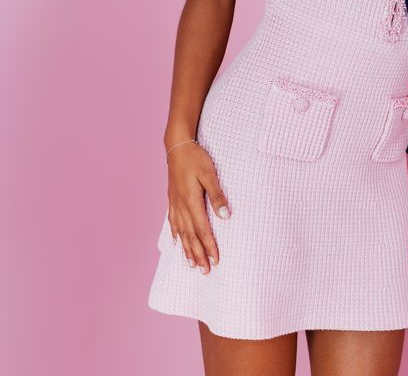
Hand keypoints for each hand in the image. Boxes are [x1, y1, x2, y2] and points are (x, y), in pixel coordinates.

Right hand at [166, 140, 230, 273]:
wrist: (177, 146)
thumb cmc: (195, 158)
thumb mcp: (210, 174)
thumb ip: (217, 196)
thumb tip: (225, 216)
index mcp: (191, 201)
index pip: (202, 230)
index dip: (209, 246)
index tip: (215, 261)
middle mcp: (181, 206)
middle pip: (190, 236)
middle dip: (198, 254)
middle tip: (205, 271)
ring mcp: (174, 203)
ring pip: (180, 232)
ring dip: (187, 249)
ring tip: (192, 264)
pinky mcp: (172, 199)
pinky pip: (172, 222)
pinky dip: (175, 235)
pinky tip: (176, 242)